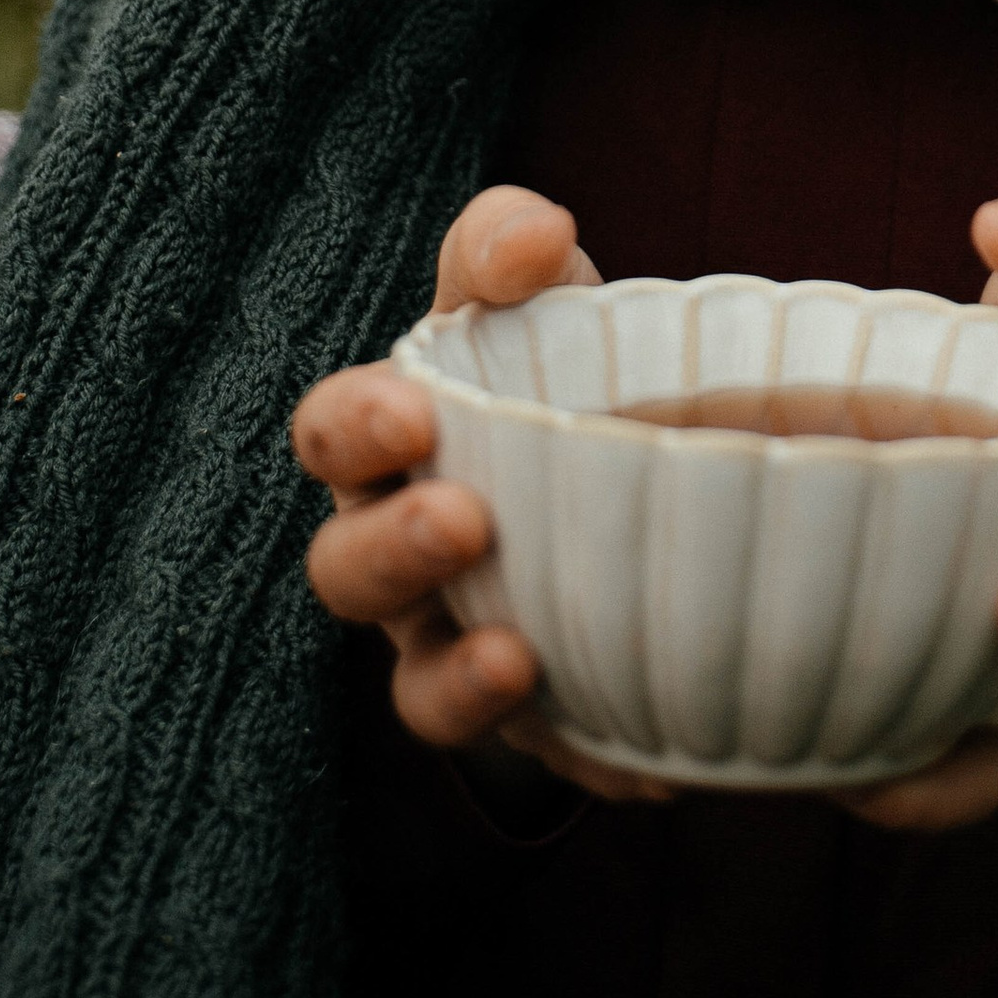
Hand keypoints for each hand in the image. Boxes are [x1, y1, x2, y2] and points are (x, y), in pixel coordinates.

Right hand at [291, 186, 673, 804]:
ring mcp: (457, 640)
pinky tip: (643, 760)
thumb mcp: (545, 287)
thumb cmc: (568, 362)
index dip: (357, 427)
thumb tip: (535, 236)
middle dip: (392, 550)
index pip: (336, 430)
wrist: (661, 468)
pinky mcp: (532, 718)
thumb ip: (515, 248)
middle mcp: (400, 548)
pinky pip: (535, 759)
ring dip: (456, 678)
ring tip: (518, 661)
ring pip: (415, 684)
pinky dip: (581, 755)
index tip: (417, 412)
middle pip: (347, 569)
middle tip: (463, 520)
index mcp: (393, 439)